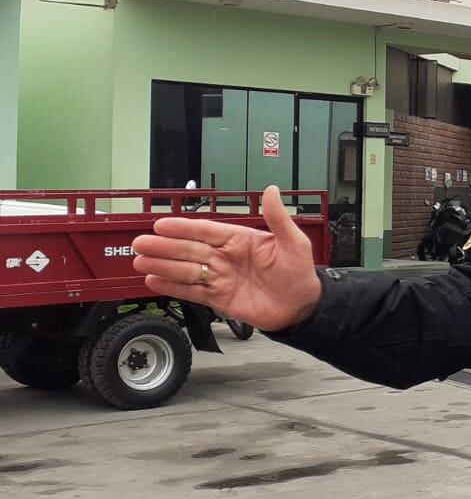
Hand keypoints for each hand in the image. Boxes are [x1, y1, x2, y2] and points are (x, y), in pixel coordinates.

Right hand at [132, 185, 321, 332]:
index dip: (184, 227)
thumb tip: (272, 190)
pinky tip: (154, 281)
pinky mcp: (219, 298)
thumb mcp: (294, 243)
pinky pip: (191, 291)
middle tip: (141, 242)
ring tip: (140, 261)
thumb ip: (278, 219)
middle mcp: (226, 257)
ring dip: (163, 265)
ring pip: (186, 270)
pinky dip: (172, 287)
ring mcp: (221, 277)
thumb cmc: (300, 274)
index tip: (162, 224)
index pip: (207, 230)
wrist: (302, 307)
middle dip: (165, 246)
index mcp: (240, 240)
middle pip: (190, 249)